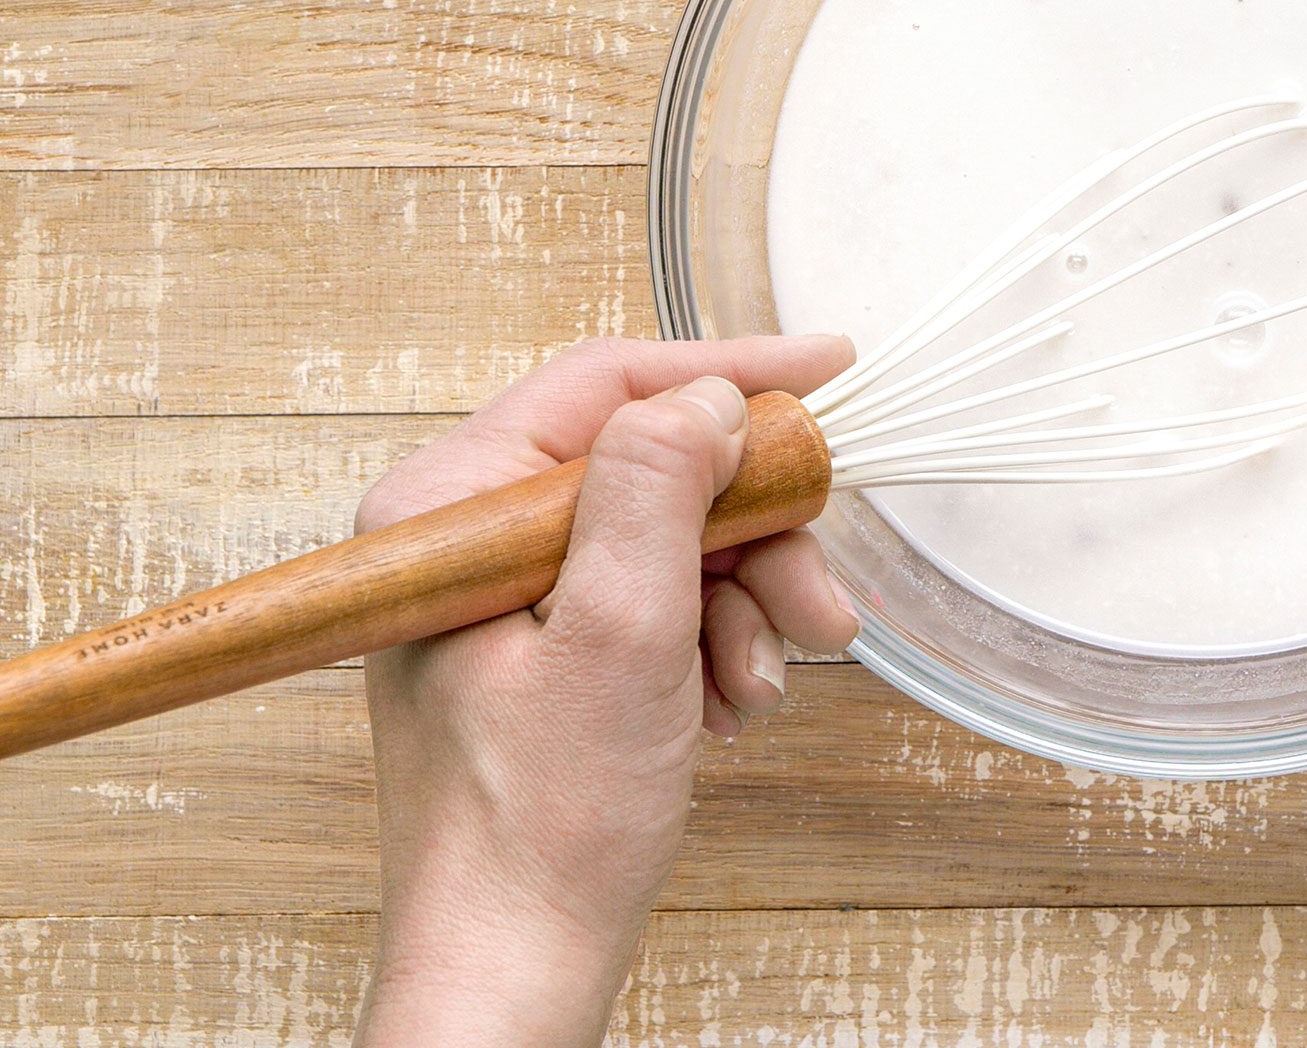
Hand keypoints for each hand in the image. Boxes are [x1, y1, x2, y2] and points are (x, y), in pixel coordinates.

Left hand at [354, 337, 860, 1047]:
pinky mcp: (546, 651)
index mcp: (451, 509)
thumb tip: (706, 395)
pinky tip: (724, 708)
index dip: (726, 373)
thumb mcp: (621, 632)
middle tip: (815, 589)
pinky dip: (716, 647)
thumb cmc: (538, 828)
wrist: (515, 963)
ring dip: (743, 605)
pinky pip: (663, 602)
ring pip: (674, 541)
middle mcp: (472, 538)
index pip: (605, 387)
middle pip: (655, 470)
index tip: (827, 371)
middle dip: (752, 534)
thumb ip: (657, 490)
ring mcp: (510, 598)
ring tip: (762, 683)